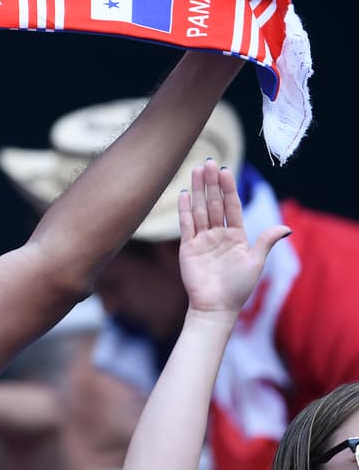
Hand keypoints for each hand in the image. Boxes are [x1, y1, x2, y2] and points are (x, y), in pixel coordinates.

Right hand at [177, 159, 290, 315]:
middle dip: (211, 183)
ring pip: (199, 209)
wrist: (216, 307)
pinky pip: (186, 225)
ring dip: (197, 190)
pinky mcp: (188, 248)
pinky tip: (183, 193)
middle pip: (213, 203)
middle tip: (208, 162)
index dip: (228, 189)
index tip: (226, 170)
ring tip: (195, 171)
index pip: (231, 206)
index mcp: (236, 236)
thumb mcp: (256, 262)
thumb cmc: (238, 288)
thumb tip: (287, 227)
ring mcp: (202, 240)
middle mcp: (218, 234)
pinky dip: (184, 209)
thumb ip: (266, 241)